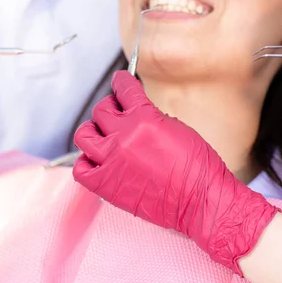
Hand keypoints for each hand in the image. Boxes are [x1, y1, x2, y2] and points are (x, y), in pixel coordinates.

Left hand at [73, 71, 277, 275]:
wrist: (200, 201)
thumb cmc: (197, 168)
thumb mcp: (177, 128)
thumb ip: (151, 117)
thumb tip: (137, 114)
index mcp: (144, 118)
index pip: (124, 89)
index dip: (121, 82)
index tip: (120, 81)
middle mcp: (123, 137)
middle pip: (101, 110)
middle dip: (110, 107)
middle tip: (116, 112)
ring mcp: (111, 161)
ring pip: (84, 135)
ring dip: (93, 131)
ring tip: (103, 136)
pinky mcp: (105, 185)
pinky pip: (81, 168)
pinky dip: (87, 162)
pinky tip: (98, 161)